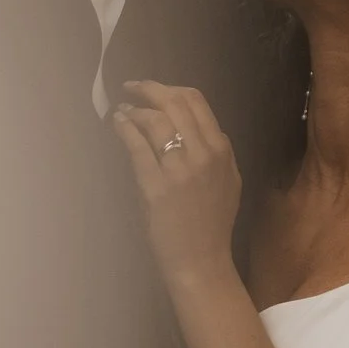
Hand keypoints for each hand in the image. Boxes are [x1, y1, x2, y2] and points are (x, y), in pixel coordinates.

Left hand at [110, 81, 242, 291]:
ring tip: (123, 111)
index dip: (169, 88)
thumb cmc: (212, 222)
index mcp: (221, 150)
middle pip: (174, 103)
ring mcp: (180, 170)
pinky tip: (118, 124)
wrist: (201, 259)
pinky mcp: (156, 186)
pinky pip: (137, 146)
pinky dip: (125, 128)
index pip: (196, 100)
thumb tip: (201, 126)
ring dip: (134, 110)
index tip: (151, 88)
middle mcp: (203, 154)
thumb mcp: (229, 180)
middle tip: (131, 88)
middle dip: (148, 89)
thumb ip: (217, 151)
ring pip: (155, 120)